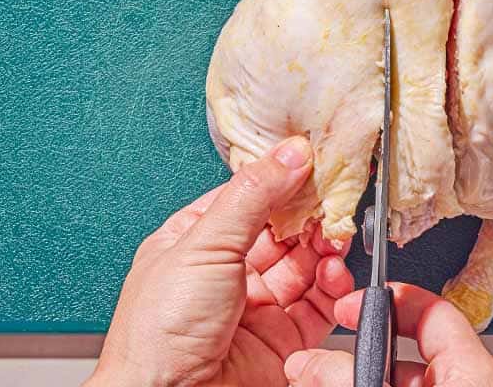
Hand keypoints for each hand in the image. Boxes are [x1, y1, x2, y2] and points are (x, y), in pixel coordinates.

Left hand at [87, 136, 355, 386]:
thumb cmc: (157, 334)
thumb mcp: (204, 245)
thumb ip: (253, 195)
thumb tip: (290, 153)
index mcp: (194, 242)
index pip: (247, 197)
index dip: (281, 178)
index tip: (314, 160)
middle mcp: (226, 273)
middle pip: (282, 229)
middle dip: (310, 213)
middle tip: (334, 197)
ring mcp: (256, 307)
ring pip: (305, 264)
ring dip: (325, 247)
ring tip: (335, 236)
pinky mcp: (283, 339)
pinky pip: (319, 304)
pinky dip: (333, 285)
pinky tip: (334, 271)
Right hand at [283, 283, 492, 386]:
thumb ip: (346, 375)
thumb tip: (308, 364)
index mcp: (476, 372)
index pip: (431, 309)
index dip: (386, 298)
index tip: (352, 304)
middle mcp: (474, 384)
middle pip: (412, 347)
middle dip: (366, 347)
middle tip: (333, 352)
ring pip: (409, 378)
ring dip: (366, 375)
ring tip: (327, 378)